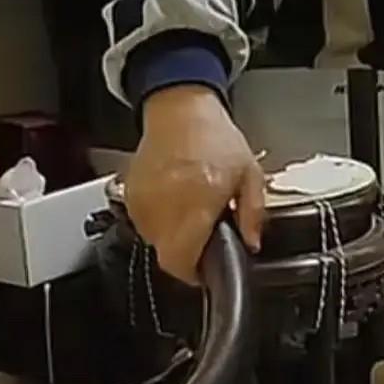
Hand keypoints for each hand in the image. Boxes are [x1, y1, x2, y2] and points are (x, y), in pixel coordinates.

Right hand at [125, 85, 264, 285]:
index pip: (180, 260)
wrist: (181, 110)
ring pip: (154, 242)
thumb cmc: (215, 138)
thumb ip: (253, 214)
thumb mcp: (250, 175)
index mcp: (197, 201)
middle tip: (205, 238)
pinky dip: (159, 222)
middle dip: (187, 255)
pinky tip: (175, 202)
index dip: (194, 273)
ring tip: (191, 213)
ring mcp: (144, 199)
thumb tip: (251, 244)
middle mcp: (165, 203)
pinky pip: (143, 224)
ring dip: (173, 238)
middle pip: (167, 256)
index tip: (206, 270)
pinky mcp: (130, 193)